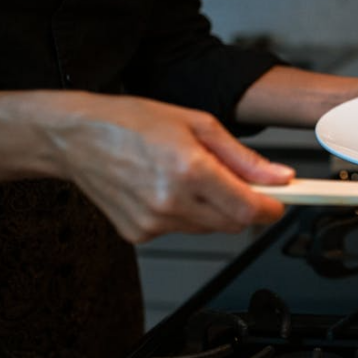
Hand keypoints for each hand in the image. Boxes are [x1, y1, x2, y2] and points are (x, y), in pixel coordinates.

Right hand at [49, 94, 291, 242]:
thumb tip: (279, 177)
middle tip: (233, 178)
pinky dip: (184, 214)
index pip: (249, 209)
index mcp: (189, 171)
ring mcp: (153, 223)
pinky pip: (181, 230)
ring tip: (188, 176)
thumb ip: (243, 158)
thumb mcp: (198, 125)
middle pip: (233, 223)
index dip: (273, 208)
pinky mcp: (138, 235)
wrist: (76, 137)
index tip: (282, 201)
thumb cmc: (131, 122)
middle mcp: (171, 203)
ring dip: (213, 208)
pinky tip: (164, 188)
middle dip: (244, 205)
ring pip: (209, 229)